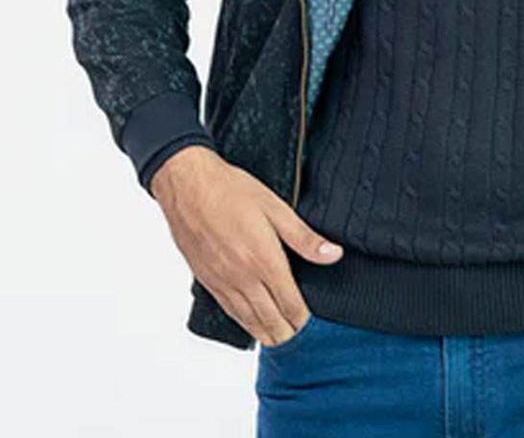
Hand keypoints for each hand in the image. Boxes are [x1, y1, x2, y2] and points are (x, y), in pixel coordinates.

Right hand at [149, 145, 343, 345]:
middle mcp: (243, 278)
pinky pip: (229, 311)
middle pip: (270, 319)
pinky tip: (250, 324)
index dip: (303, 318)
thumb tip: (333, 255)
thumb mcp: (276, 208)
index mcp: (264, 260)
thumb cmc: (231, 191)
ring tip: (280, 340)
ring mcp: (223, 282)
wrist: (188, 187)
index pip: (289, 304)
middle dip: (287, 331)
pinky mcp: (207, 280)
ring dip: (266, 332)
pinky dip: (244, 322)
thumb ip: (305, 238)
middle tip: (300, 337)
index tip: (312, 322)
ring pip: (248, 320)